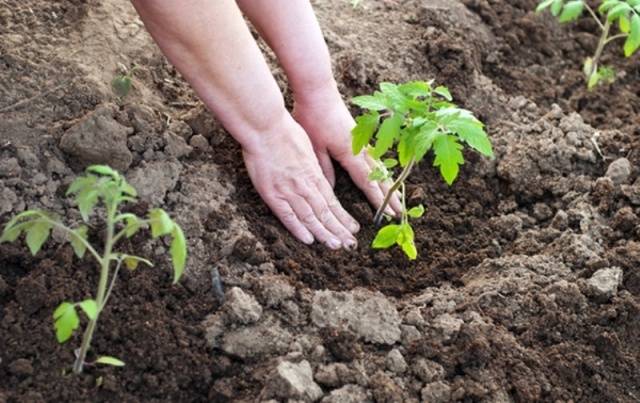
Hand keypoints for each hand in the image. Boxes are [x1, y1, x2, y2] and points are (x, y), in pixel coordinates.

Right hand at [242, 113, 358, 248]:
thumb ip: (313, 165)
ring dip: (324, 233)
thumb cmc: (284, 131)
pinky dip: (298, 229)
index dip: (343, 217)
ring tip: (336, 246)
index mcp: (314, 173)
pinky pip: (287, 215)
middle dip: (339, 229)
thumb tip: (318, 176)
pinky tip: (309, 240)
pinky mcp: (272, 193)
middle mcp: (305, 185)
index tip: (353, 228)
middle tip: (351, 244)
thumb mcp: (307, 147)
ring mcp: (289, 190)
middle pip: (325, 212)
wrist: (265, 126)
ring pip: (310, 217)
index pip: (332, 201)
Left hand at [293, 87, 401, 214]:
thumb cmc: (312, 117)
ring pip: (379, 167)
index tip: (388, 214)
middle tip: (400, 213)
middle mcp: (360, 148)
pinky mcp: (359, 135)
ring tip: (397, 198)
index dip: (377, 199)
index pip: (366, 181)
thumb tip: (331, 191)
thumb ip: (324, 169)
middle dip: (389, 195)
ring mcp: (361, 141)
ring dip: (388, 183)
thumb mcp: (314, 147)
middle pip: (378, 176)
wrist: (317, 90)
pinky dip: (381, 170)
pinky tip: (383, 175)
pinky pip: (374, 157)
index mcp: (349, 153)